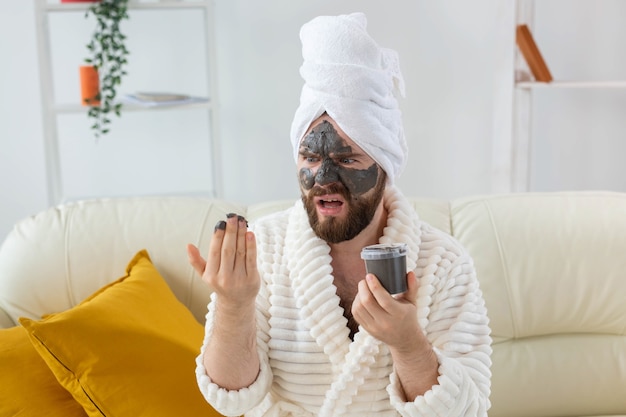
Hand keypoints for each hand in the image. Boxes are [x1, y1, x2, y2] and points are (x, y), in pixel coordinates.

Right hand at [187, 213, 259, 306]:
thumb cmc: (220, 283)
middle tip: (233, 217)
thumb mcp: (205, 275)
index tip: (221, 223)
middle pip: (228, 250)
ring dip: (241, 235)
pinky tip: (250, 234)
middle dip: (230, 232)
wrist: (237, 303)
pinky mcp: (252, 279)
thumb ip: (196, 261)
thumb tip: (188, 245)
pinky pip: (251, 259)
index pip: (215, 252)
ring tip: (242, 221)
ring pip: (240, 252)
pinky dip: (251, 246)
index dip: (218, 236)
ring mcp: (239, 279)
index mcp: (211, 275)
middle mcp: (224, 278)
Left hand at [353, 271, 438, 398]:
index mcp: (398, 314)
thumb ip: (412, 287)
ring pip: (359, 308)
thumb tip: (410, 272)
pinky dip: (356, 303)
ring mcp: (375, 327)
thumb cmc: (408, 317)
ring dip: (359, 294)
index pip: (383, 299)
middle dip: (363, 287)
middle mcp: (386, 322)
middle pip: (367, 302)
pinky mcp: (368, 330)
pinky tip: (361, 297)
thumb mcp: (412, 303)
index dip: (374, 286)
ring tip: (364, 288)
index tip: (370, 275)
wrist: (405, 340)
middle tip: (365, 280)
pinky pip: (356, 314)